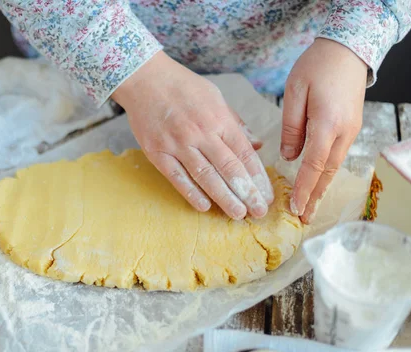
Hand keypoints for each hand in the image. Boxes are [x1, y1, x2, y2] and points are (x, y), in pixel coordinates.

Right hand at [112, 52, 273, 218]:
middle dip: (247, 193)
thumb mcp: (215, 97)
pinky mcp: (157, 152)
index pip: (244, 154)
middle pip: (229, 169)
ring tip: (238, 214)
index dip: (258, 177)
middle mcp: (200, 133)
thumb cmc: (182, 86)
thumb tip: (256, 145)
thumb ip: (235, 123)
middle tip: (258, 212)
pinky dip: (191, 194)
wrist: (144, 78)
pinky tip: (205, 207)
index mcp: (218, 118)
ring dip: (224, 198)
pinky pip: (177, 178)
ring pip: (206, 177)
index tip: (266, 194)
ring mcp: (177, 144)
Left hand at [281, 38, 366, 223]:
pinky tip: (318, 182)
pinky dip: (326, 173)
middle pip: (327, 172)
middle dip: (315, 197)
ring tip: (311, 207)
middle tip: (304, 218)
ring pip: (333, 166)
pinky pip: (336, 156)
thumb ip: (291, 127)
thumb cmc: (317, 65)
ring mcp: (350, 130)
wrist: (348, 49)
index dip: (304, 189)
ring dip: (322, 188)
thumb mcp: (294, 92)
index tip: (295, 208)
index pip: (313, 166)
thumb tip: (290, 157)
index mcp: (327, 124)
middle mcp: (343, 132)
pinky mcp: (350, 126)